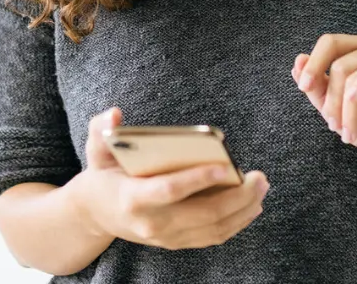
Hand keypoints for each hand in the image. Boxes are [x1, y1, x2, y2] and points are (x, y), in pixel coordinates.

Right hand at [69, 107, 268, 250]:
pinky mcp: (177, 241)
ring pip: (213, 229)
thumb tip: (114, 115)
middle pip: (203, 215)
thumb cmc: (103, 175)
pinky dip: (236, 223)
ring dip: (243, 210)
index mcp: (132, 198)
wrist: (95, 213)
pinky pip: (213, 236)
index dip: (198, 179)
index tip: (226, 165)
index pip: (170, 190)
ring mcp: (166, 236)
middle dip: (237, 197)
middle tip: (258, 177)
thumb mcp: (95, 149)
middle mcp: (152, 223)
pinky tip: (252, 205)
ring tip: (261, 187)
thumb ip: (100, 130)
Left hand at [293, 34, 356, 170]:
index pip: (330, 43)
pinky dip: (355, 104)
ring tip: (346, 131)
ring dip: (342, 107)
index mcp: (356, 51)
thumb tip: (298, 61)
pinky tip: (355, 126)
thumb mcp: (334, 107)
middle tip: (331, 123)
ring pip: (350, 71)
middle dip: (329, 95)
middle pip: (337, 59)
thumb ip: (316, 86)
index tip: (304, 87)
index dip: (313, 63)